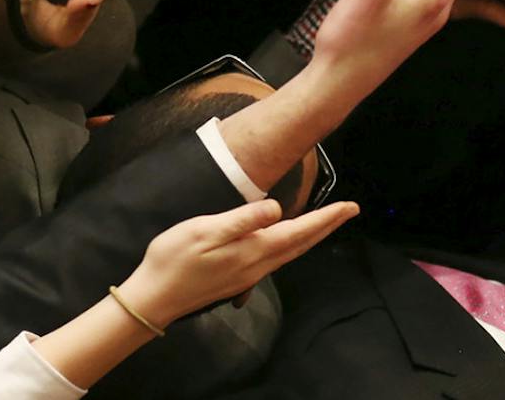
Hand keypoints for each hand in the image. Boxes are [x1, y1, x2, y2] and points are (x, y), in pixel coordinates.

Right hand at [116, 198, 360, 325]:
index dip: (326, 218)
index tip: (350, 207)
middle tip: (349, 211)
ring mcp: (248, 274)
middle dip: (326, 226)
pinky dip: (291, 244)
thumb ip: (243, 220)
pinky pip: (276, 258)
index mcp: (253, 250)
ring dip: (311, 236)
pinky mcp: (237, 278)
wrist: (154, 298)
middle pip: (300, 244)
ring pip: (290, 252)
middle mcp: (257, 265)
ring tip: (326, 221)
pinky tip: (288, 240)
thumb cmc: (174, 259)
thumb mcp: (205, 230)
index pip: (298, 231)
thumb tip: (277, 209)